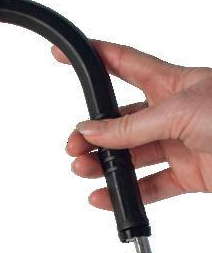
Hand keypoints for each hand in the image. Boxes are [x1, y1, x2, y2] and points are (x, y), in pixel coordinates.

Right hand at [52, 40, 211, 208]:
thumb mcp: (181, 112)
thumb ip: (132, 128)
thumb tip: (91, 132)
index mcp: (172, 84)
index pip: (123, 65)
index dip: (94, 58)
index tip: (64, 55)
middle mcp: (172, 113)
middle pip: (119, 122)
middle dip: (91, 133)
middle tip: (75, 147)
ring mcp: (179, 145)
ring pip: (130, 157)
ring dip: (104, 166)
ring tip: (85, 172)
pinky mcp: (189, 175)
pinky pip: (149, 186)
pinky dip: (126, 194)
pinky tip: (105, 197)